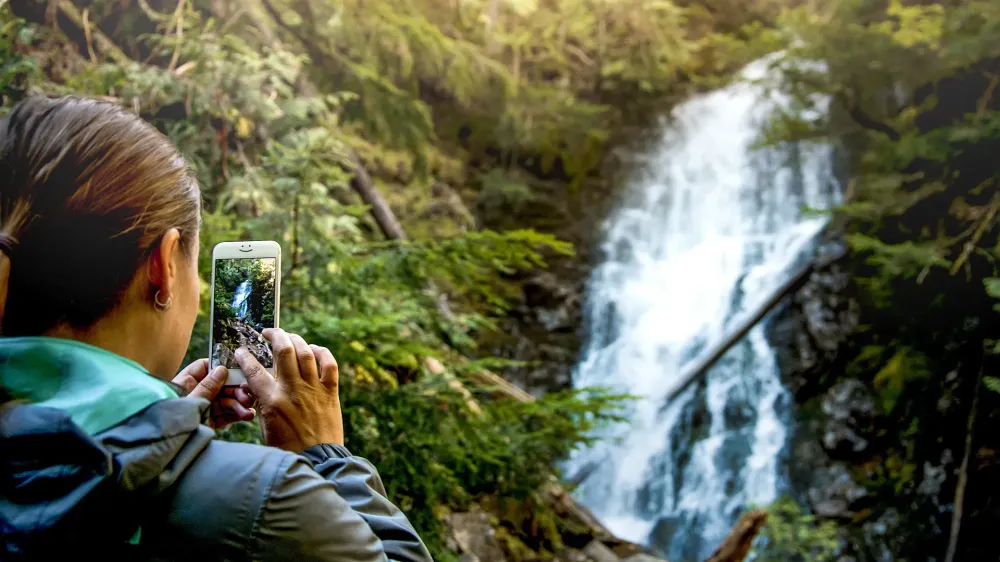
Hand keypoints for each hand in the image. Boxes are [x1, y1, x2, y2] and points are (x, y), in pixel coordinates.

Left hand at [173, 358, 255, 428]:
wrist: (162, 447)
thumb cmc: (168, 419)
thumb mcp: (189, 400)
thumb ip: (206, 387)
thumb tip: (221, 370)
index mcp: (186, 382)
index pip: (205, 367)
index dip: (221, 368)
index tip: (238, 371)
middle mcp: (196, 392)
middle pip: (221, 385)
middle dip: (236, 391)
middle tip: (247, 398)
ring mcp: (203, 406)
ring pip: (225, 401)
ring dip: (239, 405)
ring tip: (248, 413)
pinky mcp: (207, 420)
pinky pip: (224, 415)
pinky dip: (235, 415)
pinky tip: (246, 416)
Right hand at [235, 328, 343, 451]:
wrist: (317, 460)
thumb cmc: (288, 447)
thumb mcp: (266, 425)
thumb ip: (262, 402)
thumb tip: (258, 385)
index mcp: (272, 400)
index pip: (254, 370)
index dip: (245, 357)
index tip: (241, 350)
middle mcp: (293, 390)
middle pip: (284, 351)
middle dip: (275, 335)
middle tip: (269, 332)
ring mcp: (313, 389)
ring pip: (305, 352)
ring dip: (296, 340)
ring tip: (289, 337)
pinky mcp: (330, 392)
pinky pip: (329, 364)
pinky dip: (322, 353)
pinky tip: (314, 350)